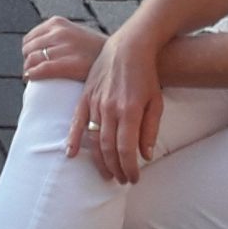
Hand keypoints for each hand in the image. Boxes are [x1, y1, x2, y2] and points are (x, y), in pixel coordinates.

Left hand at [21, 16, 102, 82]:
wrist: (119, 58)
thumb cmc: (95, 51)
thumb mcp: (75, 34)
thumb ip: (59, 38)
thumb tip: (39, 50)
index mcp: (58, 23)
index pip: (30, 39)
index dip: (28, 52)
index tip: (32, 62)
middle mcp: (59, 32)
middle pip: (29, 49)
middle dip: (28, 62)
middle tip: (32, 73)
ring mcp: (64, 47)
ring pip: (32, 59)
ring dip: (28, 70)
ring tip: (32, 77)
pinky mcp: (70, 63)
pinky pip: (42, 69)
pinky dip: (32, 74)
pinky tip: (31, 79)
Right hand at [49, 20, 164, 184]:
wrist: (129, 47)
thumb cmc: (146, 75)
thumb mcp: (155, 103)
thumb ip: (150, 130)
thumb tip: (145, 155)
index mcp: (129, 111)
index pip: (126, 149)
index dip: (129, 167)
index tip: (133, 178)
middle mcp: (109, 108)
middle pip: (108, 148)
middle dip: (115, 168)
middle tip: (121, 180)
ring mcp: (95, 102)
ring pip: (93, 138)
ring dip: (99, 160)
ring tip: (106, 174)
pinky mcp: (85, 96)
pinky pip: (77, 122)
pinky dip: (74, 139)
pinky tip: (71, 154)